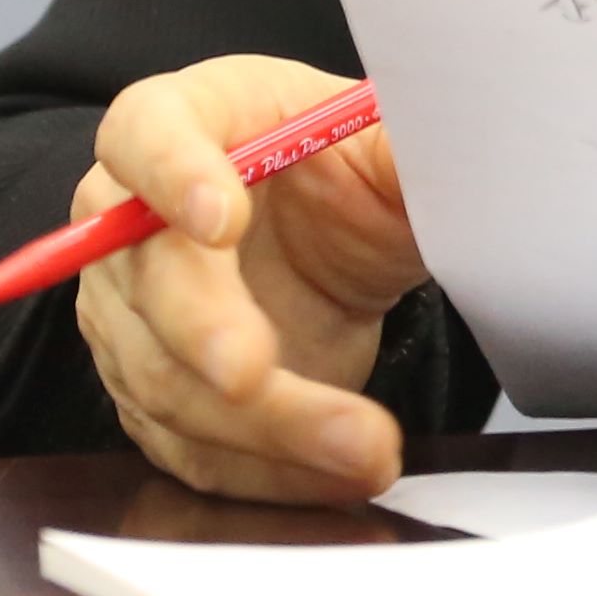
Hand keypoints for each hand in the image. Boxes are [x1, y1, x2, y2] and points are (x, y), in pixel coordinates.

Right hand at [66, 57, 432, 500]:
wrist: (331, 242)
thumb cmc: (337, 171)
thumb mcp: (383, 144)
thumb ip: (407, 149)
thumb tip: (467, 156)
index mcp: (186, 120)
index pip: (147, 129)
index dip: (174, 173)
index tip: (224, 218)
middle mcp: (131, 216)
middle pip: (145, 274)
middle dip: (203, 330)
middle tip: (254, 373)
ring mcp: (129, 313)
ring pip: (166, 380)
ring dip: (264, 425)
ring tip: (362, 448)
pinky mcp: (150, 395)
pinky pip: (191, 448)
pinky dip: (265, 472)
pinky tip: (334, 476)